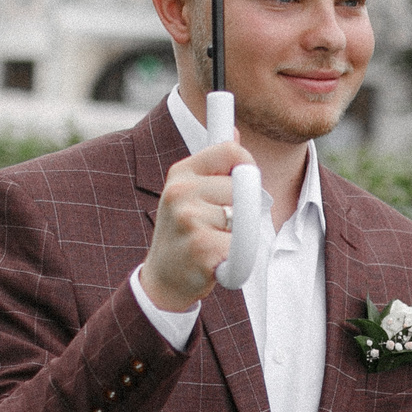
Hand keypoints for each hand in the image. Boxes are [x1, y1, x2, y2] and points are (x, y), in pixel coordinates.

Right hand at [144, 137, 258, 311]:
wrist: (164, 279)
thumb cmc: (185, 233)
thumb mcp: (191, 193)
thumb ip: (214, 165)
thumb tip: (235, 132)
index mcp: (180, 173)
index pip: (231, 151)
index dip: (247, 167)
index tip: (244, 184)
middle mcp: (180, 191)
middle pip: (243, 186)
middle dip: (242, 209)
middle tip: (221, 226)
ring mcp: (189, 219)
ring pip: (245, 218)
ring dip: (238, 236)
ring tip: (215, 242)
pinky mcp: (202, 247)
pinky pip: (242, 246)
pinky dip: (237, 260)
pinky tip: (215, 261)